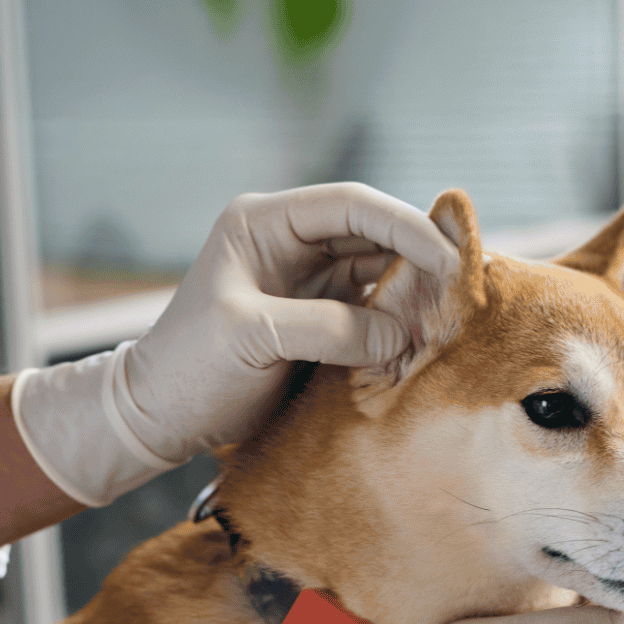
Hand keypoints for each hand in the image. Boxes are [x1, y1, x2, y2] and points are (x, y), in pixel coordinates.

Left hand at [11, 184, 458, 505]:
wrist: (161, 417)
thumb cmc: (191, 367)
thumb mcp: (255, 337)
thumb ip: (330, 328)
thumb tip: (402, 332)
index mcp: (264, 223)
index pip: (350, 206)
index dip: (404, 226)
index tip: (447, 257)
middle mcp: (289, 244)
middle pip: (372, 235)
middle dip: (417, 259)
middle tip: (463, 288)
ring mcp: (304, 282)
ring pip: (376, 274)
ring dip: (411, 294)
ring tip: (448, 316)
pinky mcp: (315, 322)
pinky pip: (369, 312)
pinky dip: (396, 324)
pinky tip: (420, 337)